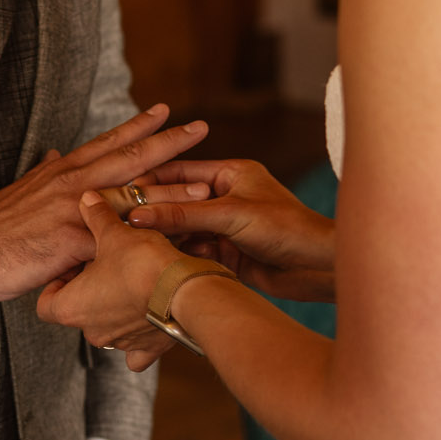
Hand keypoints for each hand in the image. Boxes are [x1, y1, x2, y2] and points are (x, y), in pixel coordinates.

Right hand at [0, 107, 210, 300]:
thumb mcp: (21, 189)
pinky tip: (171, 240)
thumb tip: (54, 152)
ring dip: (170, 190)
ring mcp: (73, 209)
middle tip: (200, 128)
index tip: (165, 110)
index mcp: (63, 170)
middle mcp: (72, 181)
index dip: (139, 125)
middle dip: (168, 142)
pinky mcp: (72, 240)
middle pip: (129, 157)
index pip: (108, 141)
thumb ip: (44, 171)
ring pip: (131, 195)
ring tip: (203, 185)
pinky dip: (145, 237)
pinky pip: (117, 237)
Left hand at [36, 192, 192, 356]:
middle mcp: (92, 331)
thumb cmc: (143, 264)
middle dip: (91, 290)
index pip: (46, 303)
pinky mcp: (148, 348)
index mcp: (71, 308)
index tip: (75, 264)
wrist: (184, 290)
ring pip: (109, 326)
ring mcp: (120, 342)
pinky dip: (140, 338)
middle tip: (108, 264)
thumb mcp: (114, 233)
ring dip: (116, 307)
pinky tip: (146, 319)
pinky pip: (137, 351)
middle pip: (80, 312)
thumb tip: (87, 199)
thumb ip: (96, 217)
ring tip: (134, 280)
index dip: (58, 282)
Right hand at [125, 159, 335, 298]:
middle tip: (123, 223)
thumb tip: (140, 214)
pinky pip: (195, 252)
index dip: (151, 181)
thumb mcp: (231, 215)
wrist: (319, 267)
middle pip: (179, 203)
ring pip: (185, 230)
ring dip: (167, 238)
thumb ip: (185, 214)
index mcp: (231, 174)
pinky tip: (166, 263)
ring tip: (140, 246)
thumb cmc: (287, 228)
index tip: (121, 192)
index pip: (180, 172)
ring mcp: (226, 227)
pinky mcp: (228, 254)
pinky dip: (182, 257)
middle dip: (155, 214)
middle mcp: (226, 197)